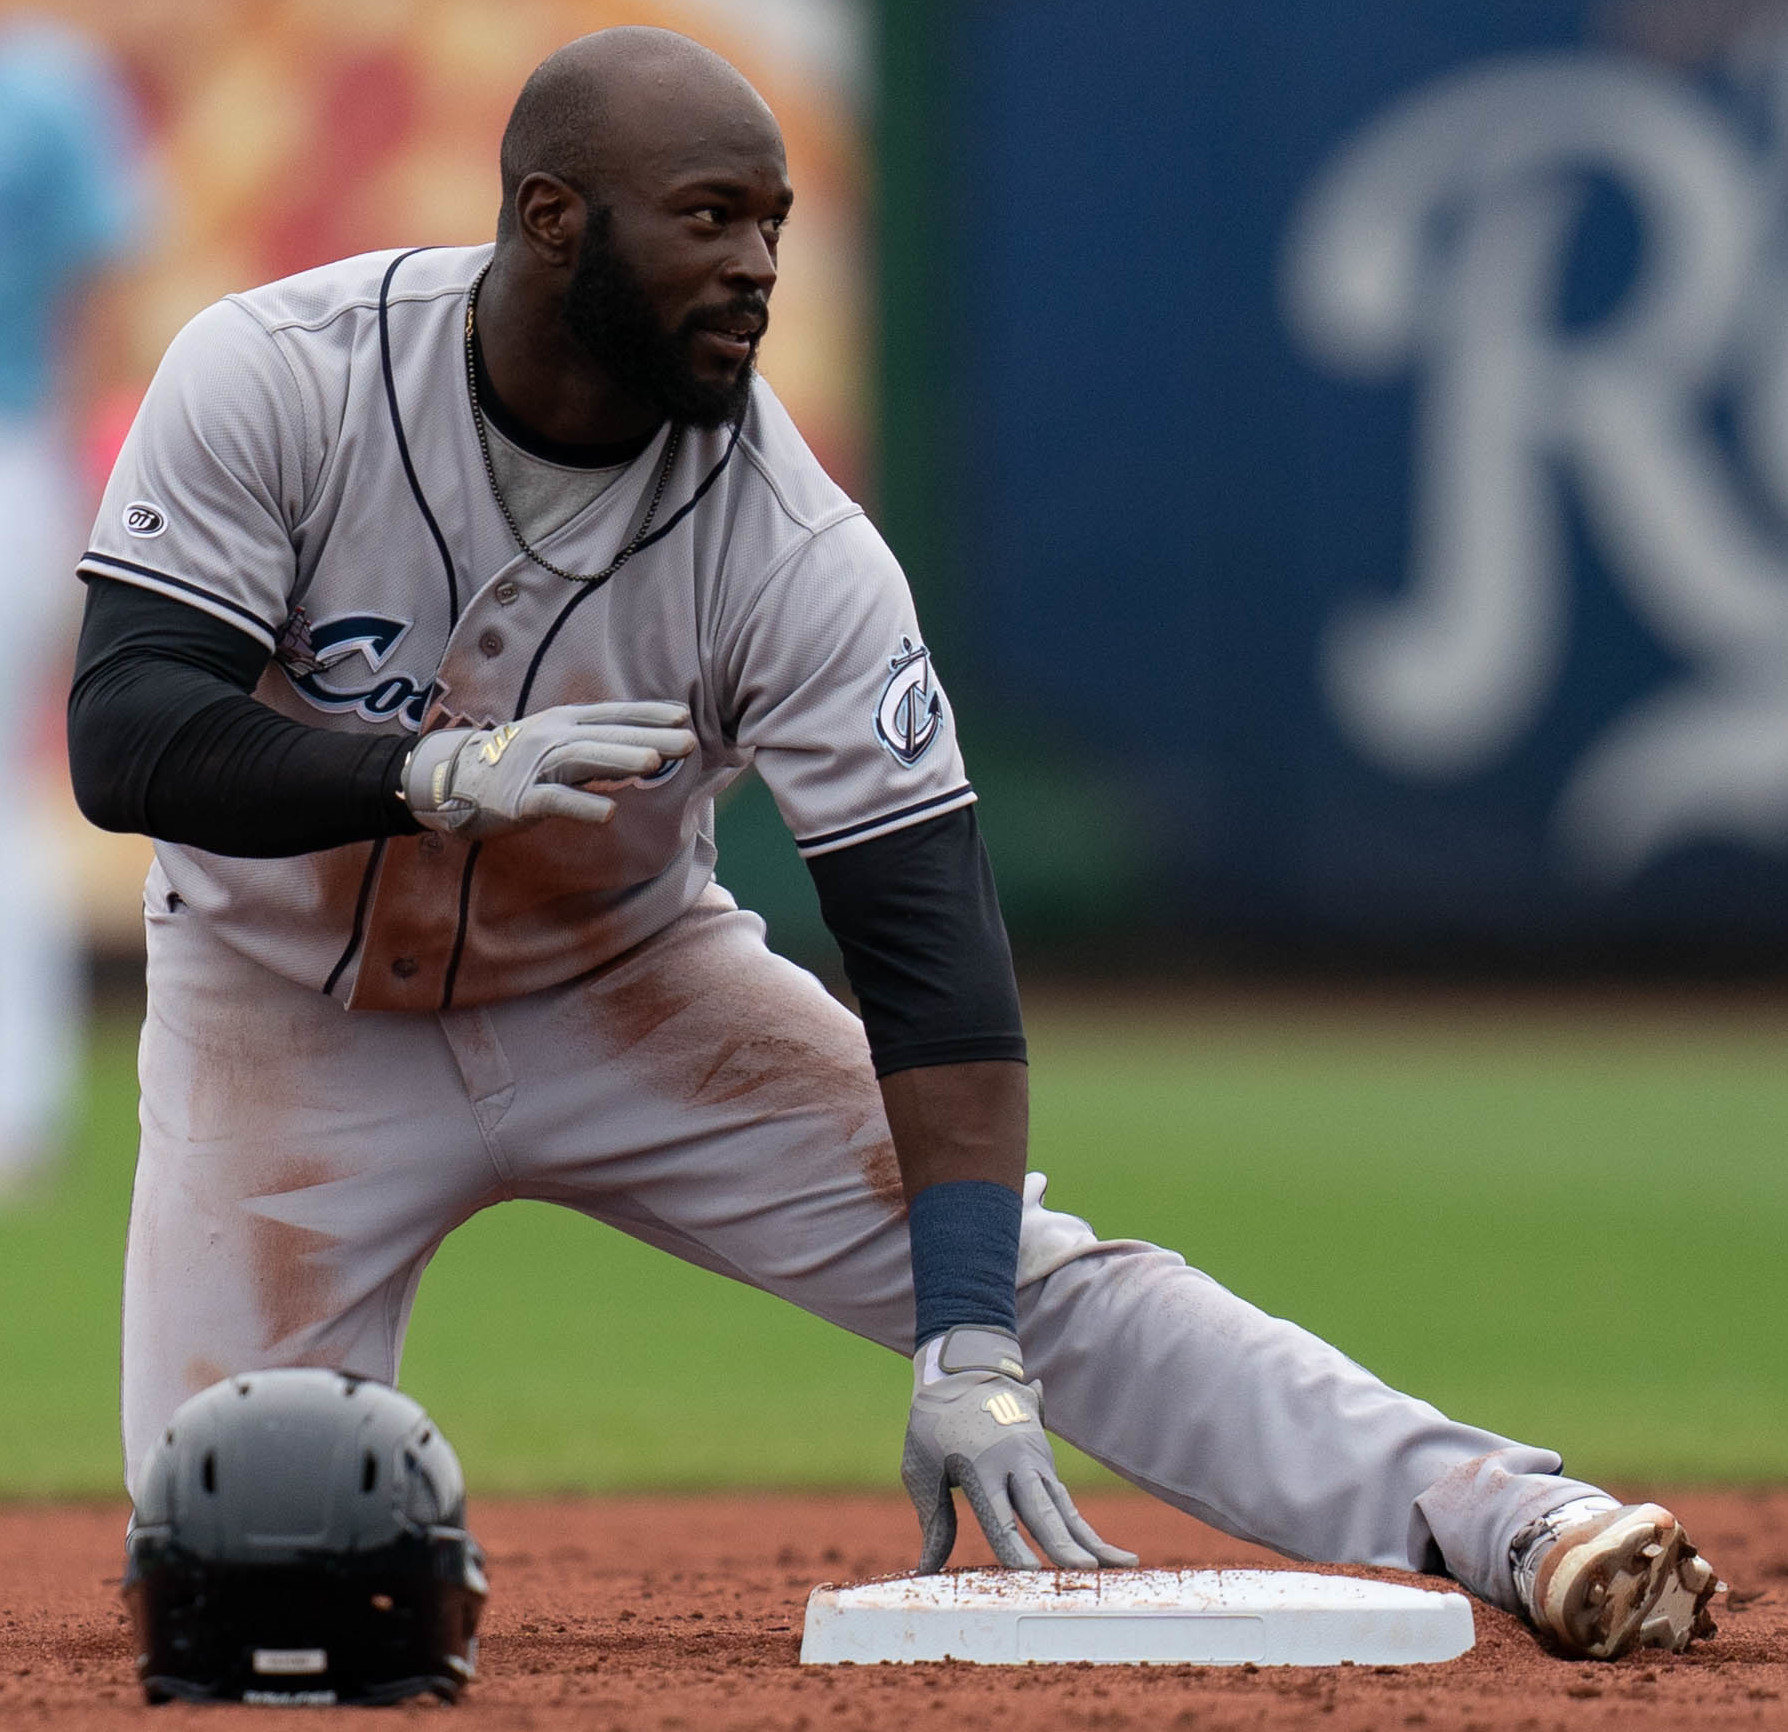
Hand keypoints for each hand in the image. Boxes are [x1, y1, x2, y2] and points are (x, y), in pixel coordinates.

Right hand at [401, 701, 695, 839]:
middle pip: (607, 736)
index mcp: (563, 723)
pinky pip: (553, 801)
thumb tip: (647, 750)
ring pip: (583, 760)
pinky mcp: (519, 799)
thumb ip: (598, 748)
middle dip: (649, 737)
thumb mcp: (556, 745)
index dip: (649, 714)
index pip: (613, 715)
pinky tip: (609, 814)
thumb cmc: (513, 762)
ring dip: (619, 760)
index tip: (684, 715)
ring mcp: (535, 767)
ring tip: (654, 762)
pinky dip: (581, 806)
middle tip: (689, 742)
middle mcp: (552, 737)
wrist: (450, 775)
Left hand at [900, 1326, 1138, 1571]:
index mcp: (980, 1464)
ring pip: (1065, 1509)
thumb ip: (933, 1520)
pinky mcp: (1046, 1466)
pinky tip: (1118, 1557)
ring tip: (1121, 1567)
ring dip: (1090, 1540)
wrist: (963, 1372)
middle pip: (1042, 1510)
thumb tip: (926, 1570)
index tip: (1029, 1572)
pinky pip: (1069, 1506)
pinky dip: (1089, 1532)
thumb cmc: (933, 1426)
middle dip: (1062, 1543)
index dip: (1013, 1545)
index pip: (998, 1514)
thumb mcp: (920, 1466)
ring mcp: (1036, 1462)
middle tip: (1084, 1570)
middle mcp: (1016, 1463)